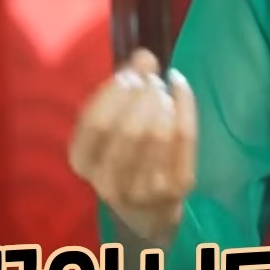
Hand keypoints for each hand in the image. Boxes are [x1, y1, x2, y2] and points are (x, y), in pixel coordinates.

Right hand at [68, 49, 197, 242]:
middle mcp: (110, 182)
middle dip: (144, 93)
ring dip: (164, 100)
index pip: (95, 124)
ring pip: (159, 134)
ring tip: (163, 87)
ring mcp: (145, 190)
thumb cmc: (120, 157)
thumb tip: (143, 56)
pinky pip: (185, 139)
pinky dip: (185, 105)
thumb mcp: (105, 130)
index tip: (130, 74)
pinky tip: (180, 88)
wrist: (146, 213)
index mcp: (83, 163)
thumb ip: (118, 91)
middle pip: (130, 128)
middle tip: (151, 77)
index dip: (115, 92)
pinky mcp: (176, 189)